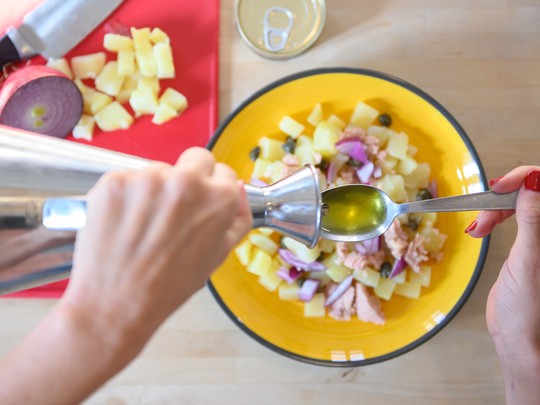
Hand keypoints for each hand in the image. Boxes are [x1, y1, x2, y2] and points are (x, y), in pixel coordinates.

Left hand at [62, 147, 251, 352]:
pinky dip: (126, 198)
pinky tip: (124, 224)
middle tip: (174, 208)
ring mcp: (147, 179)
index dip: (212, 188)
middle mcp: (186, 181)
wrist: (116, 303)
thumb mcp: (219, 255)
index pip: (222, 171)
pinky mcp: (114, 182)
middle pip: (195, 158)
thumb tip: (238, 187)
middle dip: (189, 176)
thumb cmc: (170, 286)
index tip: (200, 203)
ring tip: (144, 226)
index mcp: (218, 198)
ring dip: (154, 190)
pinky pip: (127, 181)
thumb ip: (237, 218)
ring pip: (157, 171)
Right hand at [466, 166, 539, 402]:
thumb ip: (532, 220)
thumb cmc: (527, 308)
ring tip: (478, 228)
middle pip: (531, 195)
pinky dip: (492, 220)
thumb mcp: (528, 259)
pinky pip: (510, 219)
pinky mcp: (526, 246)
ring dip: (493, 210)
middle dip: (504, 198)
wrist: (517, 337)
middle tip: (483, 215)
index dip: (526, 180)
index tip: (501, 187)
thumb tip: (534, 182)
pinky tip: (480, 229)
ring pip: (518, 205)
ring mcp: (539, 239)